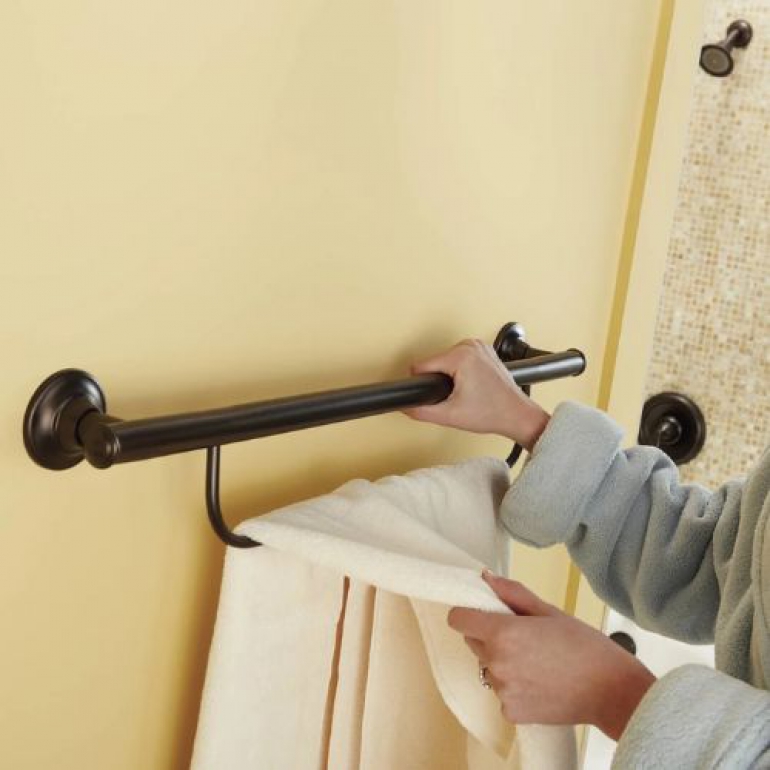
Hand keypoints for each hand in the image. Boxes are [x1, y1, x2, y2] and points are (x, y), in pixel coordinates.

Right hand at [403, 340, 550, 450]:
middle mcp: (470, 345)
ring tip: (465, 392)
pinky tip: (472, 385)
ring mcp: (479, 346)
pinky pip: (460, 358)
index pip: (423, 365)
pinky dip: (461, 371)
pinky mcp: (485, 350)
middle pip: (435, 362)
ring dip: (450, 376)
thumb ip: (422, 411)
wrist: (516, 415)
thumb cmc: (493, 413)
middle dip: (439, 381)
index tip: (432, 394)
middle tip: (456, 397)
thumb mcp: (450, 416)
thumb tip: (406, 406)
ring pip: (447, 361)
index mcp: (461, 356)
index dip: (421, 383)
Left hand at [449, 572, 655, 740]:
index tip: (484, 614)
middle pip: (473, 642)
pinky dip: (515, 688)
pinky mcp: (511, 712)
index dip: (469, 614)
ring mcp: (502, 690)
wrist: (612, 691)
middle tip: (524, 638)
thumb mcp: (549, 611)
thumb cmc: (585, 647)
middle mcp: (496, 663)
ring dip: (502, 663)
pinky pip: (501, 692)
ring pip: (488, 668)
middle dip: (490, 637)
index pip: (458, 619)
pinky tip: (540, 683)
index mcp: (503, 633)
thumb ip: (512, 594)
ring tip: (537, 662)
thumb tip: (486, 578)